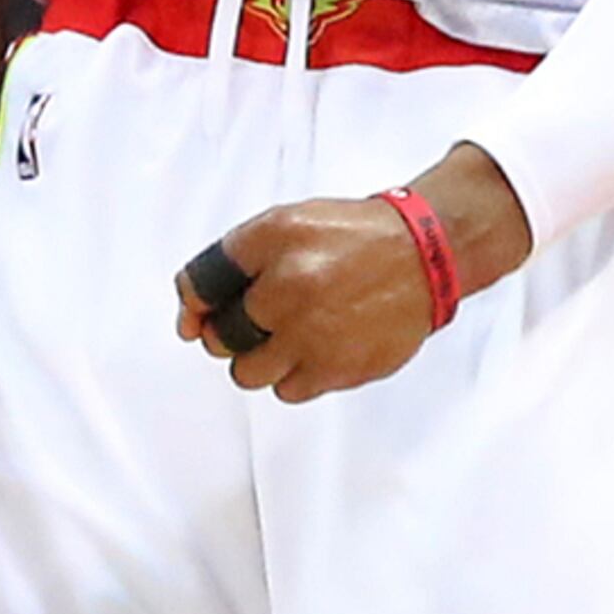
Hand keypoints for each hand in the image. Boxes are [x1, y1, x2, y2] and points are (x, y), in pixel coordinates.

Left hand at [178, 198, 450, 401]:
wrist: (423, 254)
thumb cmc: (352, 238)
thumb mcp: (284, 222)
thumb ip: (230, 260)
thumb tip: (190, 315)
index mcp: (274, 243)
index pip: (200, 285)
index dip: (195, 303)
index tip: (201, 310)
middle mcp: (293, 287)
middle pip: (219, 337)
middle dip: (226, 332)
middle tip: (253, 321)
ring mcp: (318, 333)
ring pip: (248, 373)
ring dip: (257, 358)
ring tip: (284, 336)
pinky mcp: (342, 368)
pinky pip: (288, 391)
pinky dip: (292, 374)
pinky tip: (312, 347)